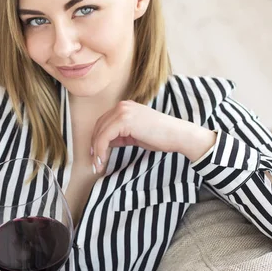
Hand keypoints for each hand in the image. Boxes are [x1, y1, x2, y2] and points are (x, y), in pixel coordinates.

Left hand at [90, 100, 216, 171]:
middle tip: (94, 162)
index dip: (97, 139)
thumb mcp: (135, 134)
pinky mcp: (123, 120)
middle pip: (99, 127)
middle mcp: (122, 106)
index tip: (95, 154)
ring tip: (97, 165)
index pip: (104, 123)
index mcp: (125, 107)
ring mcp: (122, 111)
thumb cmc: (160, 136)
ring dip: (96, 150)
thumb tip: (106, 143)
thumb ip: (121, 135)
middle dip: (94, 146)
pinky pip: (104, 137)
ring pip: (100, 133)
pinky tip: (102, 160)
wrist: (177, 135)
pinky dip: (100, 150)